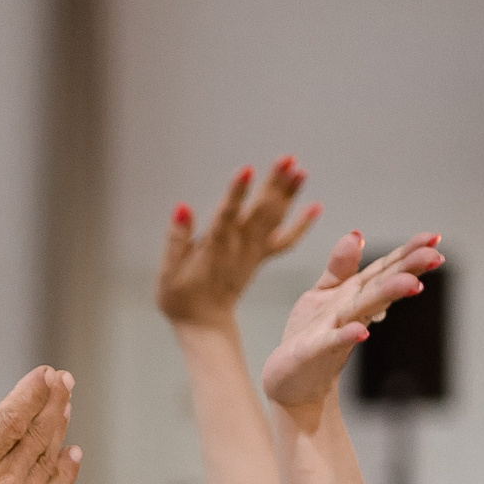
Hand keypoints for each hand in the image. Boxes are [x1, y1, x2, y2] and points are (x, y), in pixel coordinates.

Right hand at [0, 367, 80, 483]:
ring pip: (48, 460)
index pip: (9, 419)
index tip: (45, 373)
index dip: (30, 393)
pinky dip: (65, 470)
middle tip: (63, 379)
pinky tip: (71, 456)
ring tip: (65, 406)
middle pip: (35, 433)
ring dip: (58, 430)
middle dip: (51, 403)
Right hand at [155, 157, 321, 329]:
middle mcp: (238, 247)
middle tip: (287, 158)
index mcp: (214, 249)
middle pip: (259, 211)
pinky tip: (315, 207)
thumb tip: (182, 207)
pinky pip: (285, 242)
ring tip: (300, 170)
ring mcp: (252, 253)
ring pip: (273, 220)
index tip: (247, 169)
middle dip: (273, 184)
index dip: (236, 193)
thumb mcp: (168, 273)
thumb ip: (176, 240)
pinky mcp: (260, 258)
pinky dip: (301, 226)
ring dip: (288, 195)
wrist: (203, 324)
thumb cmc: (179, 298)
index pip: (226, 215)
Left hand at [263, 229, 443, 412]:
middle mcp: (352, 311)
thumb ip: (340, 267)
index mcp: (355, 294)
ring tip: (412, 285)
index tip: (435, 238)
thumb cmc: (311, 335)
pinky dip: (347, 335)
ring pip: (364, 308)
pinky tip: (361, 332)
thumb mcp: (323, 294)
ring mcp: (336, 331)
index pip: (384, 269)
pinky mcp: (315, 351)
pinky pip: (333, 341)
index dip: (407, 253)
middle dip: (407, 271)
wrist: (292, 381)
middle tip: (435, 257)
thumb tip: (357, 234)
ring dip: (387, 296)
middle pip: (381, 286)